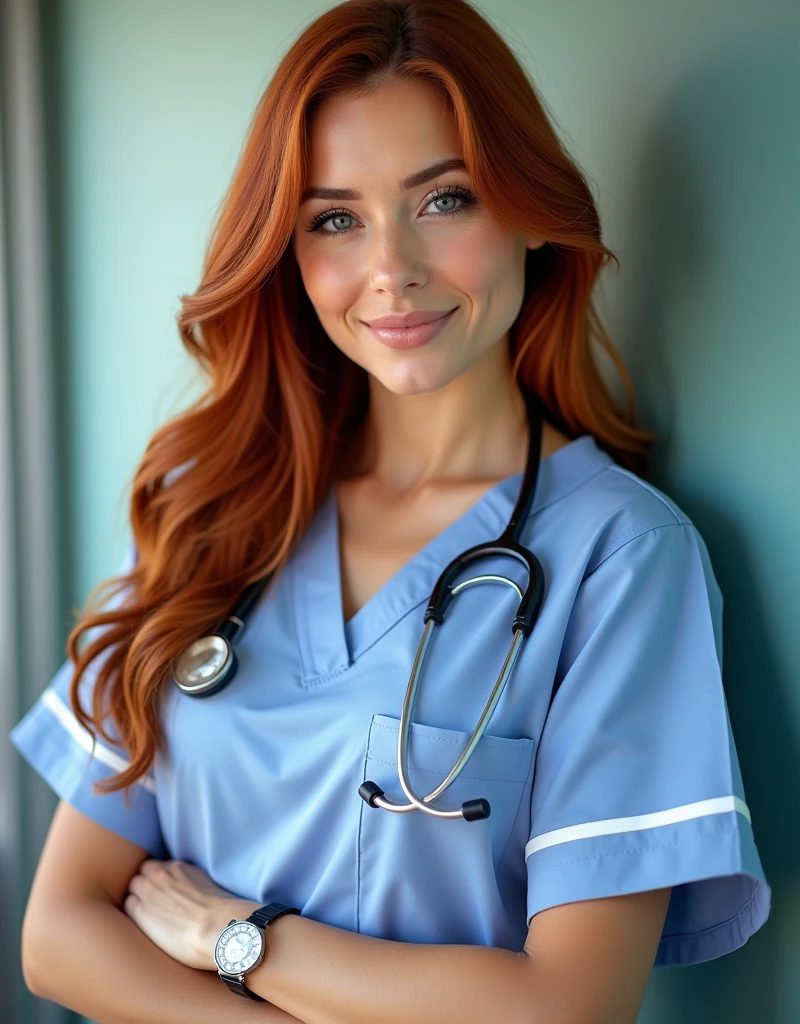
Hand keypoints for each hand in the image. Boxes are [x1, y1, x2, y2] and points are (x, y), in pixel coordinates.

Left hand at [124, 858, 259, 969]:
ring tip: (147, 912)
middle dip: (147, 883)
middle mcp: (163, 875)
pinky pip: (128, 904)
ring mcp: (150, 891)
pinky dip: (134, 910)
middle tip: (154, 901)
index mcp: (180, 868)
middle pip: (144, 871)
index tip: (164, 891)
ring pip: (134, 885)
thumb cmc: (221, 913)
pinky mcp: (142, 912)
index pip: (160, 867)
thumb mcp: (209, 887)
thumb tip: (193, 892)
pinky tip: (143, 922)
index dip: (160, 879)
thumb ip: (194, 883)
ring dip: (139, 895)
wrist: (217, 927)